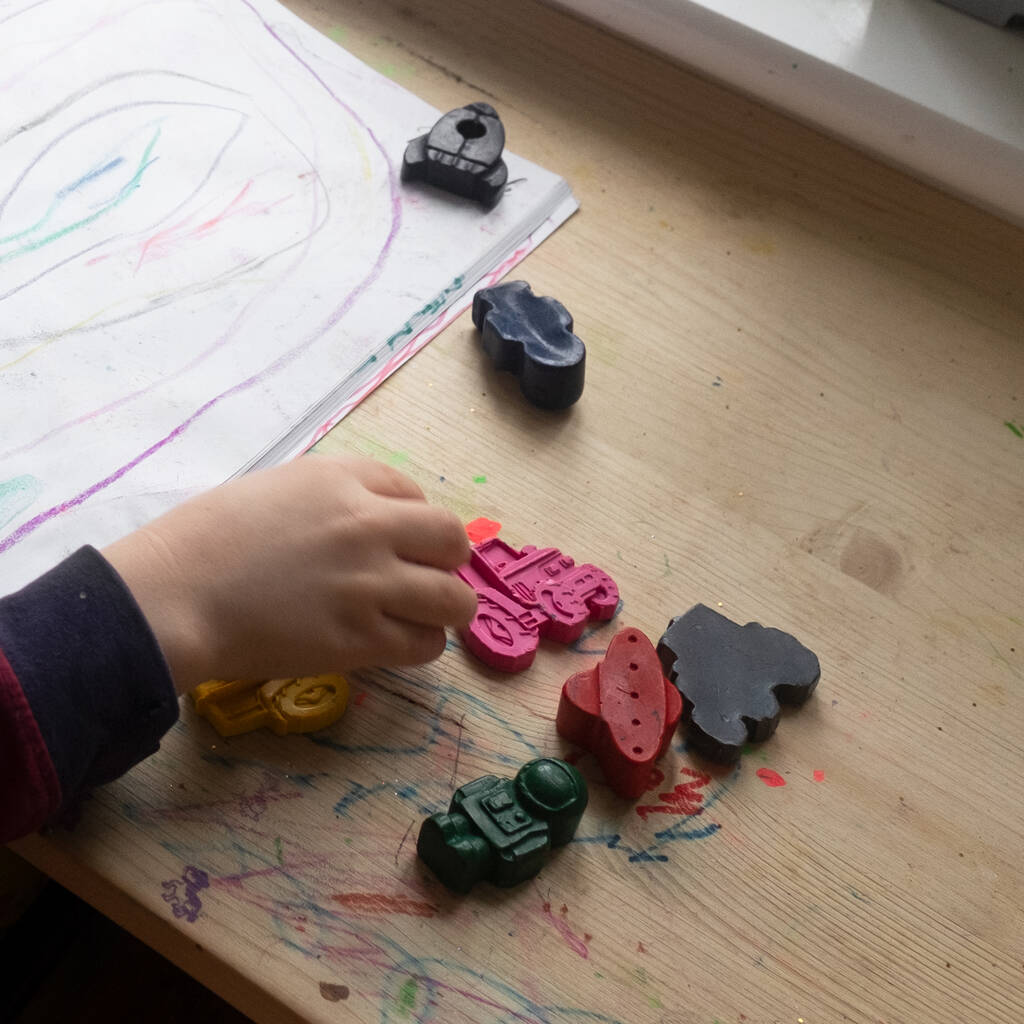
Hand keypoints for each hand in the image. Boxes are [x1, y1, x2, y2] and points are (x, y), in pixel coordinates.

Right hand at [103, 455, 476, 693]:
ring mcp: (370, 583)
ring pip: (453, 598)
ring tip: (425, 616)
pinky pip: (425, 644)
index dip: (414, 521)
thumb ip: (330, 499)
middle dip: (446, 559)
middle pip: (451, 538)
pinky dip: (422, 644)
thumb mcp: (273, 489)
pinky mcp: (361, 639)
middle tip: (425, 576)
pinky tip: (399, 643)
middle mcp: (369, 525)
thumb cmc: (204, 540)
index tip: (402, 541)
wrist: (172, 595)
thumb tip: (367, 520)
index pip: (414, 492)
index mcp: (342, 479)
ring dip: (446, 607)